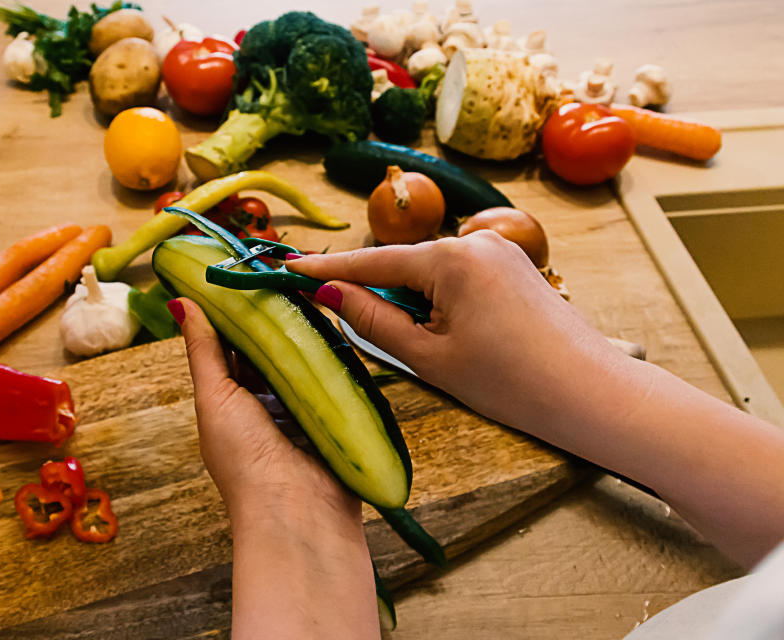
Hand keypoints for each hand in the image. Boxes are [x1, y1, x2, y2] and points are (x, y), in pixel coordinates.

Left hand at [172, 298, 378, 637]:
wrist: (299, 513)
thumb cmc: (246, 461)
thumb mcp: (215, 398)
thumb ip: (203, 351)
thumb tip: (179, 302)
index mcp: (232, 403)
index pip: (232, 346)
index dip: (236, 311)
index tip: (239, 272)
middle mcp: (266, 405)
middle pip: (271, 350)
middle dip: (274, 318)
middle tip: (281, 274)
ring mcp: (303, 411)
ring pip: (303, 360)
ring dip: (305, 334)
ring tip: (309, 291)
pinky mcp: (335, 417)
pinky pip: (335, 378)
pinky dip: (334, 356)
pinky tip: (338, 326)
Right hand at [289, 233, 783, 567]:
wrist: (593, 395)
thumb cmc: (510, 383)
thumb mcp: (429, 357)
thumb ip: (373, 321)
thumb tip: (329, 296)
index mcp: (450, 258)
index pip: (372, 262)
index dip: (326, 270)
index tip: (287, 268)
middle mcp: (474, 241)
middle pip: (402, 265)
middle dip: (375, 292)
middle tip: (349, 325)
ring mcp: (499, 251)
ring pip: (430, 273)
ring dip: (411, 302)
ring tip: (423, 349)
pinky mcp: (514, 267)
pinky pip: (458, 277)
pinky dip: (439, 301)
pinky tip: (450, 337)